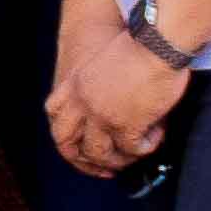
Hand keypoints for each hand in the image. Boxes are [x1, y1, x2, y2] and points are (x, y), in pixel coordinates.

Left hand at [47, 0, 187, 179]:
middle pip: (66, 143)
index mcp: (74, 83)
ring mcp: (101, 116)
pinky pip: (132, 150)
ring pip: (100, 153)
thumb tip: (113, 109)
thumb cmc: (140, 45)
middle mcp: (82, 102)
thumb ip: (98, 85)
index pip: (54, 113)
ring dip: (119, 160)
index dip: (63, 131)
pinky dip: (146, 147)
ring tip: (136, 153)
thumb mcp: (103, 62)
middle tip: (106, 168)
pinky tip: (156, 136)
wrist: (156, 42)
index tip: (78, 142)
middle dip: (83, 161)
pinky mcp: (126, 125)